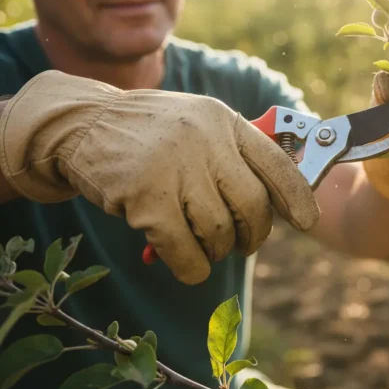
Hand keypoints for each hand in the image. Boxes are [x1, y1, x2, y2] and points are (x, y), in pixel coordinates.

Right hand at [0, 70, 319, 283]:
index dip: (297, 196)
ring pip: (219, 230)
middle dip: (254, 235)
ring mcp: (174, 165)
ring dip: (217, 251)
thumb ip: (233, 154)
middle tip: (243, 244)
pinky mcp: (145, 196)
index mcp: (224, 121)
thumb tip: (277, 201)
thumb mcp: (197, 125)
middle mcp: (204, 139)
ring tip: (204, 247)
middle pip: (253, 204)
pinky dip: (191, 267)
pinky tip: (187, 265)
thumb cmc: (149, 134)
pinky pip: (184, 249)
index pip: (276, 162)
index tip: (307, 221)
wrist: (81, 125)